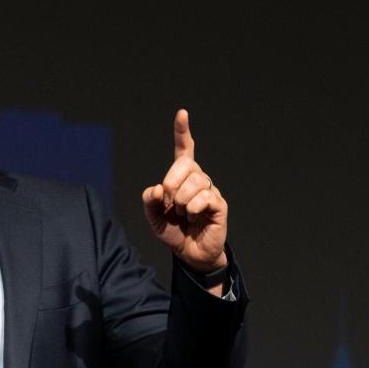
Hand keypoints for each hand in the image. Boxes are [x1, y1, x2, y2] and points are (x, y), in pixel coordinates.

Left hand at [142, 109, 227, 276]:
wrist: (190, 254)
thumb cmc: (174, 232)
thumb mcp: (154, 219)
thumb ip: (149, 202)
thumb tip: (156, 189)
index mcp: (182, 178)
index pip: (184, 150)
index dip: (182, 132)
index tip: (182, 114)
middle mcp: (198, 179)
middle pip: (184, 165)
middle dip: (171, 184)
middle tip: (170, 203)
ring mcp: (210, 190)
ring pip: (194, 182)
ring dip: (181, 202)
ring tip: (183, 214)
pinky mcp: (219, 204)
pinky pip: (204, 198)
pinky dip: (192, 209)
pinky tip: (194, 217)